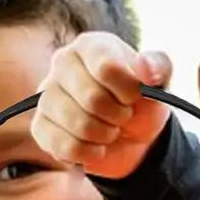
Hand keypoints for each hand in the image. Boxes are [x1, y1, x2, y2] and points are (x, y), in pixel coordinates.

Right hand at [32, 31, 173, 178]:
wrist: (129, 137)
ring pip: (78, 125)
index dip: (128, 91)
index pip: (107, 68)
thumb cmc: (140, 103)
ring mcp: (46, 95)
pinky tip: (95, 146)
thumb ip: (158, 68)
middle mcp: (62, 63)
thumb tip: (145, 67)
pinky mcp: (40, 127)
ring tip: (109, 129)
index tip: (134, 96)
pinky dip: (89, 153)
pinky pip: (65, 146)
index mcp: (91, 45)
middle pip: (92, 99)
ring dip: (104, 135)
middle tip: (122, 116)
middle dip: (117, 116)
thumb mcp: (158, 83)